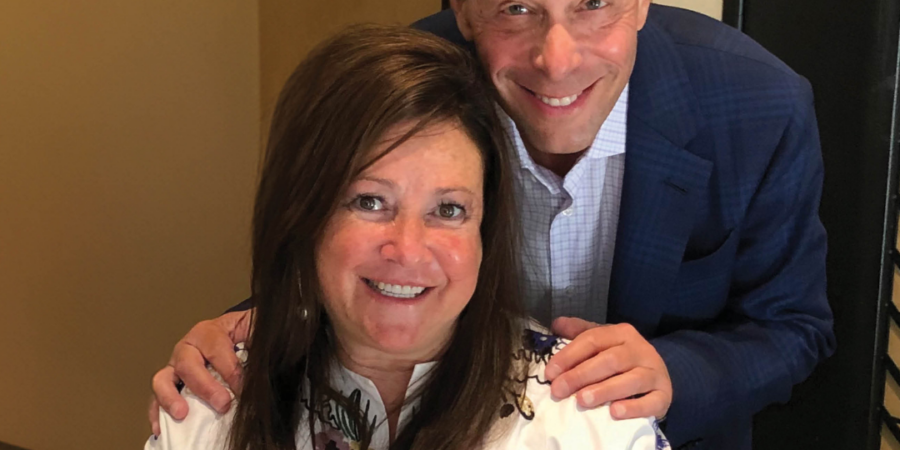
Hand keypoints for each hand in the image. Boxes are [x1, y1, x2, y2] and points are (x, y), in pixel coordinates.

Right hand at [149, 309, 252, 436]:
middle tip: (222, 404)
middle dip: (205, 386)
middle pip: (187, 364)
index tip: (242, 387)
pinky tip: (160, 428)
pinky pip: (157, 398)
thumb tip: (270, 354)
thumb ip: (258, 337)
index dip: (229, 369)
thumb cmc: (245, 333)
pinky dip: (157, 413)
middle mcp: (188, 347)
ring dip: (171, 397)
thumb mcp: (254, 327)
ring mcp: (176, 367)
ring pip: (163, 379)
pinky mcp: (171, 385)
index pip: (216, 349)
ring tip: (182, 414)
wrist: (237, 334)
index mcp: (209, 332)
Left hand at [545, 317, 671, 420]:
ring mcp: (655, 372)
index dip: (569, 356)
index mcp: (621, 333)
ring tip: (582, 400)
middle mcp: (640, 349)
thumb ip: (579, 332)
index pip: (593, 340)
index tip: (550, 373)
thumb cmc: (621, 358)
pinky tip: (615, 413)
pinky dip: (634, 408)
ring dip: (605, 391)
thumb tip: (556, 324)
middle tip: (559, 390)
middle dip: (581, 375)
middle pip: (610, 360)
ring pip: (631, 380)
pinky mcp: (664, 395)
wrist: (656, 375)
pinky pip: (652, 402)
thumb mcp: (602, 341)